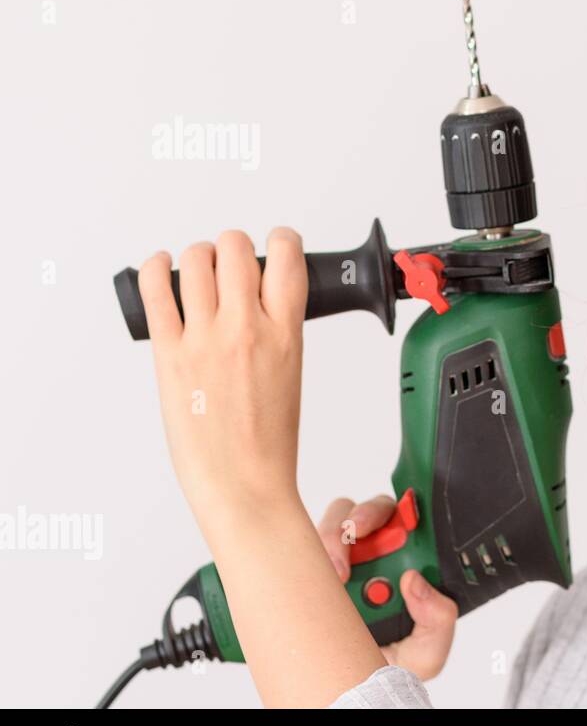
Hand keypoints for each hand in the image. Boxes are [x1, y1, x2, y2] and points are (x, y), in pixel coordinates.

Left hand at [137, 228, 307, 511]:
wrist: (243, 484)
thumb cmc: (268, 443)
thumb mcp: (291, 375)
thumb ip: (277, 333)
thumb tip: (258, 304)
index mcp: (286, 334)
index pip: (287, 257)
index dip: (281, 241)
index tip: (276, 246)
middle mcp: (246, 328)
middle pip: (236, 248)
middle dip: (234, 247)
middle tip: (231, 262)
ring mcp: (205, 339)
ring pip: (197, 259)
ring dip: (200, 255)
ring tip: (200, 268)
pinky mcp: (169, 353)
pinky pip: (157, 290)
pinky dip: (156, 267)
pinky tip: (160, 267)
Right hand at [317, 496, 458, 680]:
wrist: (348, 690)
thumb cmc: (390, 666)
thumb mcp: (426, 650)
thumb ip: (437, 619)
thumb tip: (416, 581)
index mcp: (409, 565)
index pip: (412, 522)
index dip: (409, 510)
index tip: (402, 520)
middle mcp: (376, 555)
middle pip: (373, 511)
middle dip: (366, 514)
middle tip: (359, 532)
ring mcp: (342, 559)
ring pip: (337, 521)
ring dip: (336, 535)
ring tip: (338, 569)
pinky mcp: (309, 569)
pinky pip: (304, 547)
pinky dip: (308, 554)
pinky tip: (318, 578)